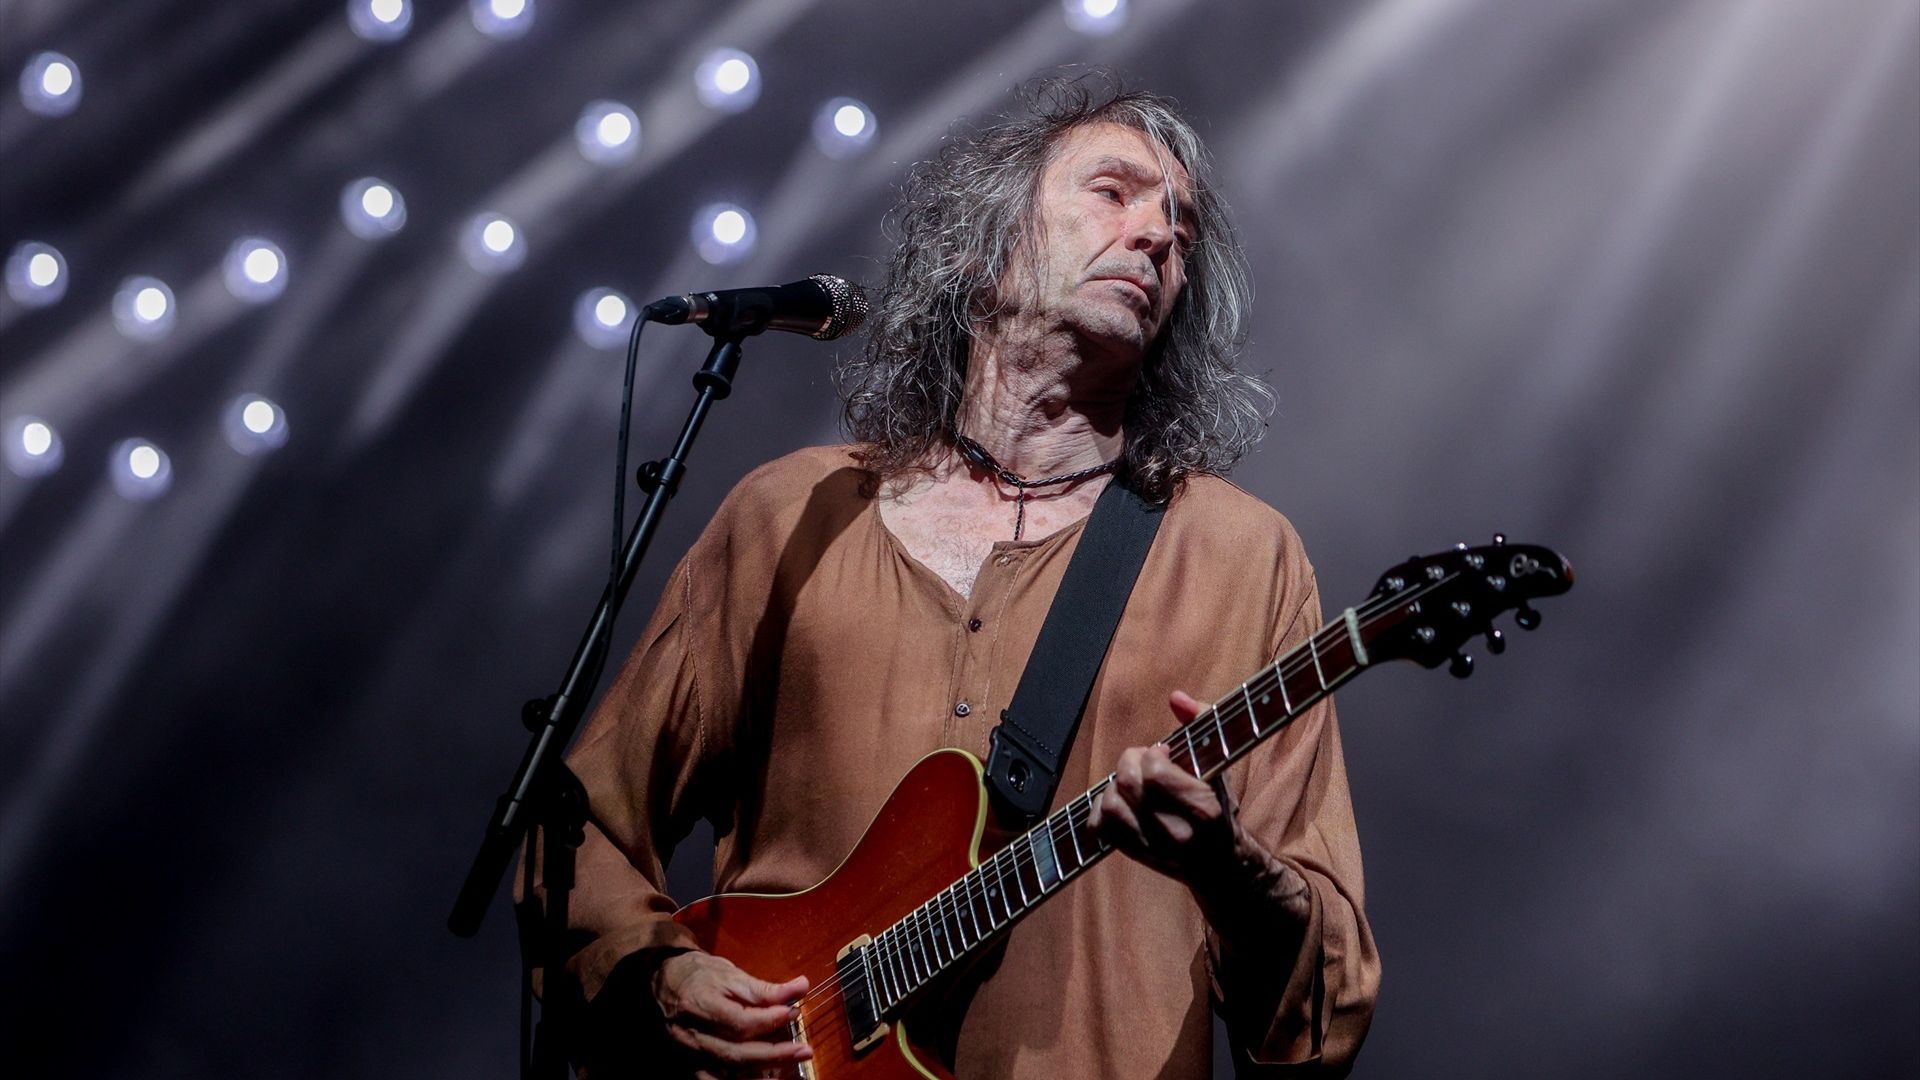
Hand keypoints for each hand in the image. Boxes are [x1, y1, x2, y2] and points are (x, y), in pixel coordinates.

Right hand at [651, 951, 811, 1077]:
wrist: (667, 981)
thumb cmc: (701, 975)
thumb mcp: (732, 974)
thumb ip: (765, 988)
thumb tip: (801, 987)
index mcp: (701, 1005)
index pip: (740, 1022)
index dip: (770, 1021)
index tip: (794, 1013)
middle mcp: (692, 1034)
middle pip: (735, 1054)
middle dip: (774, 1055)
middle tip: (804, 1050)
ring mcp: (689, 1054)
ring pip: (725, 1074)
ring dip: (758, 1076)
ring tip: (786, 1070)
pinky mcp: (690, 1065)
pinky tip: (762, 1078)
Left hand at [1087, 690, 1244, 886]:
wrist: (1220, 862)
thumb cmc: (1219, 806)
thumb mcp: (1220, 764)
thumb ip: (1203, 722)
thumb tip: (1176, 697)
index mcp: (1202, 808)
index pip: (1155, 771)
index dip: (1153, 754)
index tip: (1164, 754)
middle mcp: (1177, 833)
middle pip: (1127, 784)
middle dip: (1130, 763)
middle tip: (1143, 763)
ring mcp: (1153, 848)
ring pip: (1110, 805)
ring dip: (1115, 786)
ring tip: (1133, 783)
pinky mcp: (1134, 855)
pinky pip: (1099, 827)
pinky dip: (1101, 809)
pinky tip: (1119, 801)